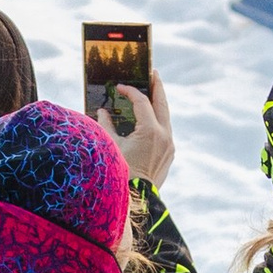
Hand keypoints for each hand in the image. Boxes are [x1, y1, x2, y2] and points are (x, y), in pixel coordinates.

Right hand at [114, 72, 174, 188]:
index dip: (130, 91)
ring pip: (166, 117)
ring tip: (152, 91)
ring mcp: (170, 145)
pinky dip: (158, 120)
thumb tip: (102, 112)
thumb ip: (106, 125)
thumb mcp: (110, 145)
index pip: (142, 102)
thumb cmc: (120, 172)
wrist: (135, 199)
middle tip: (152, 73)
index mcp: (150, 131)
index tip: (120, 87)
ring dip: (158, 103)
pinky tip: (150, 116)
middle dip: (157, 87)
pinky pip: (165, 129)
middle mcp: (164, 136)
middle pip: (162, 103)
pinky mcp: (170, 153)